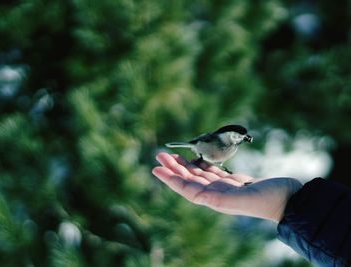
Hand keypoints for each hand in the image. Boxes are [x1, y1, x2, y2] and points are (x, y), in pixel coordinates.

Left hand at [152, 152, 301, 221]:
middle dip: (173, 167)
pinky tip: (195, 160)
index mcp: (215, 199)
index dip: (171, 179)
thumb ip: (220, 198)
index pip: (187, 188)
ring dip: (184, 166)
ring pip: (198, 175)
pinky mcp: (234, 181)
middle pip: (189, 179)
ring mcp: (225, 187)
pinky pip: (211, 172)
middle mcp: (216, 193)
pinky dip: (201, 165)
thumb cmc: (268, 199)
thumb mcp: (243, 199)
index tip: (156, 168)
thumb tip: (198, 196)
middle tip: (159, 154)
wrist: (289, 199)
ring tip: (171, 156)